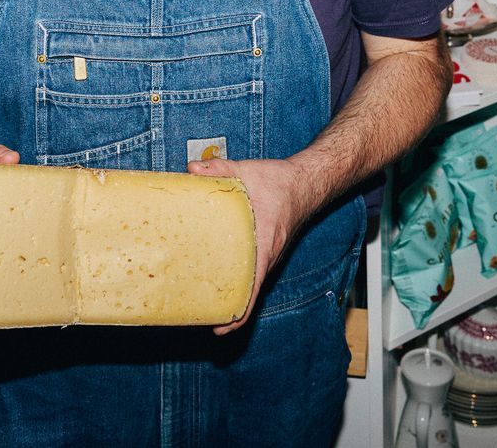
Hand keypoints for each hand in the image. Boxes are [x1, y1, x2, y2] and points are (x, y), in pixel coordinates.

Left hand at [187, 156, 314, 334]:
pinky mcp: (263, 250)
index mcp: (265, 244)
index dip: (238, 313)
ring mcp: (266, 255)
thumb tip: (191, 169)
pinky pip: (250, 271)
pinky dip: (235, 281)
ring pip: (248, 284)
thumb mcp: (246, 171)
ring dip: (230, 297)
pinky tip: (215, 278)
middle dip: (226, 310)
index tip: (221, 328)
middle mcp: (267, 256)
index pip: (252, 287)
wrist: (304, 182)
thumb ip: (218, 168)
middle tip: (198, 319)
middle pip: (247, 293)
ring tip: (201, 305)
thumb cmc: (279, 181)